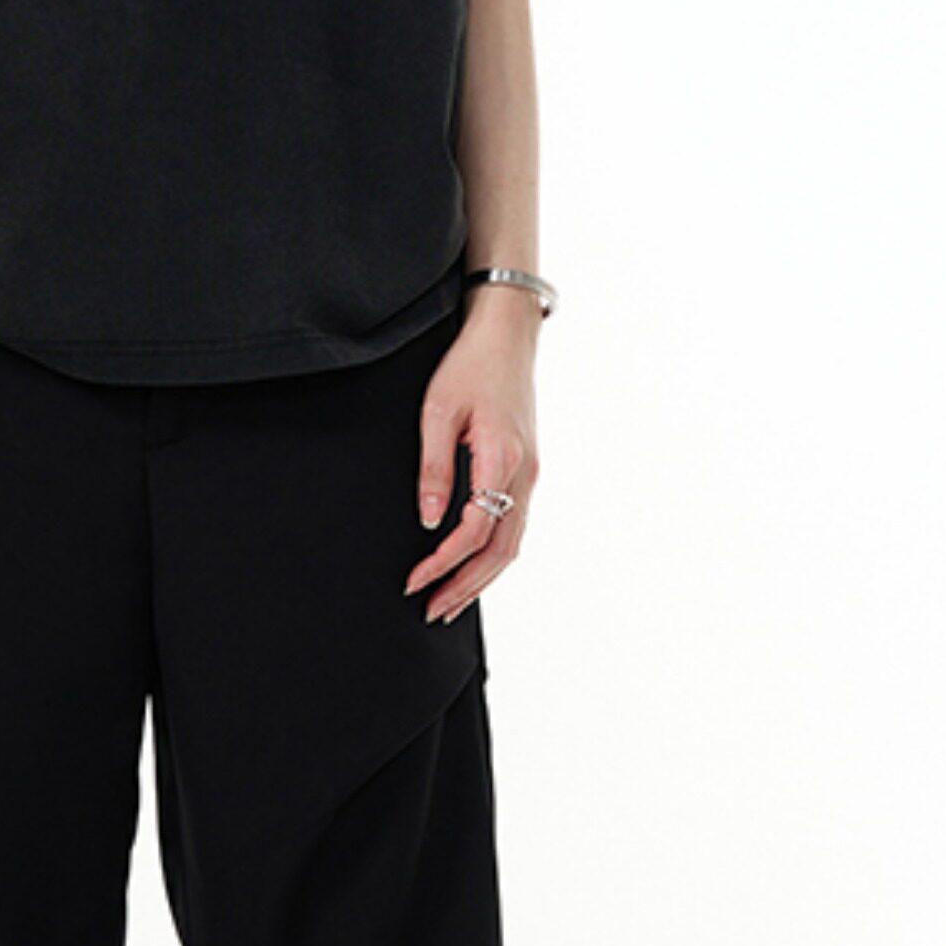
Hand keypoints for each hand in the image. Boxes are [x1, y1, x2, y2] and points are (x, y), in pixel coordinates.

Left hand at [406, 294, 539, 622]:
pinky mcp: (526, 469)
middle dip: (465, 586)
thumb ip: (432, 468)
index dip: (444, 562)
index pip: (475, 531)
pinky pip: (515, 526)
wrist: (507, 333)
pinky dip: (494, 556)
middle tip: (432, 612)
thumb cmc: (470, 364)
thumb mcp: (437, 412)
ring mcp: (529, 473)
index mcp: (502, 459)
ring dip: (481, 579)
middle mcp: (524, 473)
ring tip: (450, 603)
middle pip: (500, 550)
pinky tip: (474, 570)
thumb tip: (429, 520)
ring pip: (512, 544)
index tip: (415, 580)